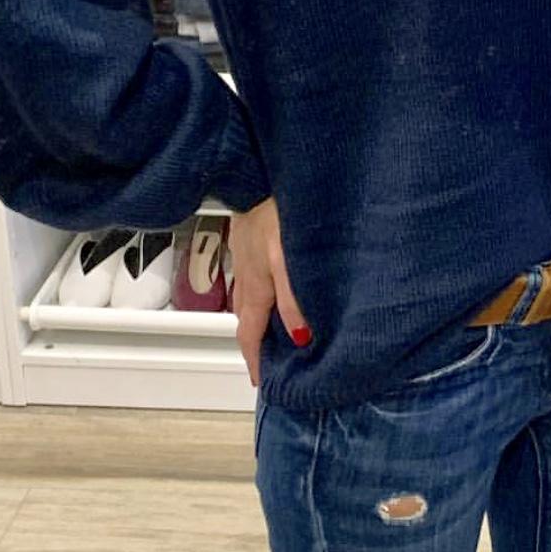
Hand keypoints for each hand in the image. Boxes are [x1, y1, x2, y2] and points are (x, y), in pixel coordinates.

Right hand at [231, 197, 310, 386]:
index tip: (262, 383)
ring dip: (262, 314)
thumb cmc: (274, 209)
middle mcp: (248, 273)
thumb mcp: (287, 257)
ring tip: (281, 326)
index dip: (255, 361)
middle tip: (275, 359)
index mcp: (255, 284)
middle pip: (249, 317)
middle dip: (258, 341)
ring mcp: (248, 253)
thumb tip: (302, 336)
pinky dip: (266, 287)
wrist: (257, 168)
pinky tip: (281, 281)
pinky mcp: (253, 234)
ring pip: (252, 294)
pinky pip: (256, 272)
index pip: (250, 334)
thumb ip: (293, 297)